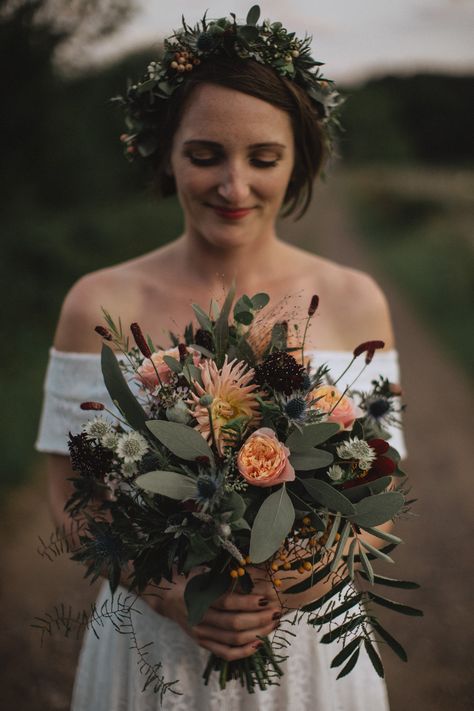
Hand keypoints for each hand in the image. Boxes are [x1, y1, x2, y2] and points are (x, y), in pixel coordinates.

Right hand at [142, 566, 281, 661]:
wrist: (170, 598)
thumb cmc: (193, 582)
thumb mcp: (206, 575)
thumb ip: (225, 578)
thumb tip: (251, 575)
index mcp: (200, 598)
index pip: (228, 603)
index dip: (248, 602)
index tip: (266, 598)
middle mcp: (200, 619)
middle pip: (233, 624)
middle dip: (258, 619)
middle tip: (276, 612)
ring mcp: (201, 634)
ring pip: (233, 640)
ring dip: (256, 634)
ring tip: (272, 625)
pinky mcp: (204, 644)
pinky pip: (226, 653)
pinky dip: (244, 651)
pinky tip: (259, 644)